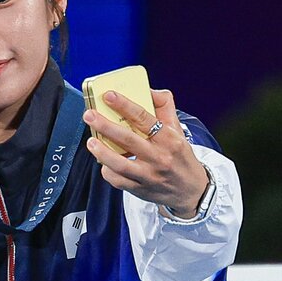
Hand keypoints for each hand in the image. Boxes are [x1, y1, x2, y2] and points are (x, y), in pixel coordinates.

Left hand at [84, 88, 208, 215]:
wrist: (192, 190)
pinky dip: (107, 171)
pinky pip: (118, 181)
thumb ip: (164, 108)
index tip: (109, 95)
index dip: (125, 105)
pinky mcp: (140, 189)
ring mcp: (149, 175)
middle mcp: (159, 157)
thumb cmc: (180, 156)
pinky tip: (102, 162)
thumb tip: (149, 90)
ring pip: (120, 164)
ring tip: (90, 141)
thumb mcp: (178, 130)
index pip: (145, 118)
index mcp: (170, 139)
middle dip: (105, 126)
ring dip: (102, 152)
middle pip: (128, 139)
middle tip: (89, 115)